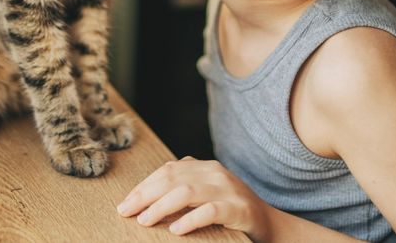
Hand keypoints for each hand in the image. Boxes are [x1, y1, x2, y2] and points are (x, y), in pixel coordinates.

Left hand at [117, 157, 270, 237]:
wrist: (270, 226)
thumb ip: (183, 190)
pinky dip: (190, 219)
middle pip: (172, 178)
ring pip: (187, 192)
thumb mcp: (206, 195)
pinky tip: (175, 230)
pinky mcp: (239, 208)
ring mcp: (228, 189)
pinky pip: (211, 211)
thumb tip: (143, 202)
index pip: (167, 171)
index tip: (125, 203)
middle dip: (145, 195)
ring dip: (161, 206)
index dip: (143, 186)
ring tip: (145, 220)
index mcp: (204, 167)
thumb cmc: (231, 213)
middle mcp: (215, 173)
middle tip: (126, 212)